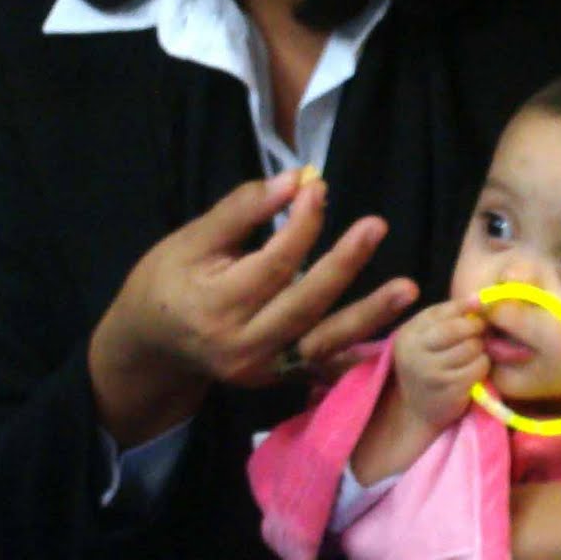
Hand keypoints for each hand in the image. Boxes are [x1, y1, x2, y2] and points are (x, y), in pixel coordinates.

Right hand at [89, 169, 416, 443]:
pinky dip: (355, 354)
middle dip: (343, 263)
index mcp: (216, 305)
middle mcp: (242, 345)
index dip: (301, 223)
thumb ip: (242, 210)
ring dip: (368, 316)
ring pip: (322, 340)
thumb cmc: (167, 280)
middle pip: (304, 302)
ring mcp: (262, 370)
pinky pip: (322, 367)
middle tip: (375, 225)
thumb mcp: (191, 239)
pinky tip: (389, 339)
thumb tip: (295, 180)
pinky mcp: (277, 380)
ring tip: (408, 290)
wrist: (152, 345)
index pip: (272, 263)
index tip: (318, 186)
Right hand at [392, 295, 488, 428]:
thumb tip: (478, 298)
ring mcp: (431, 374)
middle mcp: (414, 353)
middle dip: (476, 326)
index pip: (442, 312)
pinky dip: (483, 365)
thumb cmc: (427, 365)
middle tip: (482, 330)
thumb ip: (447, 317)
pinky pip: (478, 367)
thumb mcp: (426, 338)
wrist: (417, 410)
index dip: (465, 307)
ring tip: (476, 351)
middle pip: (457, 329)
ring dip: (481, 348)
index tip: (480, 305)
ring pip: (471, 347)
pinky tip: (476, 369)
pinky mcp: (450, 390)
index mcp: (408, 334)